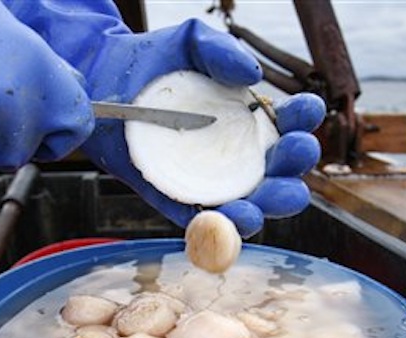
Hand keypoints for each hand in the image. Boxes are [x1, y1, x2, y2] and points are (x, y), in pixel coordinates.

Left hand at [7, 1, 324, 237]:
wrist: (101, 82)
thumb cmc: (151, 62)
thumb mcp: (190, 42)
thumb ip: (220, 51)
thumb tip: (252, 75)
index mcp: (248, 117)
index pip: (287, 123)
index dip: (302, 119)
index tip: (305, 111)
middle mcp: (235, 154)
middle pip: (278, 171)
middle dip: (293, 165)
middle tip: (295, 151)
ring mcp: (208, 182)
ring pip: (249, 203)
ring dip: (267, 205)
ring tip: (271, 198)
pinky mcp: (178, 202)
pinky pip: (203, 222)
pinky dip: (221, 228)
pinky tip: (234, 220)